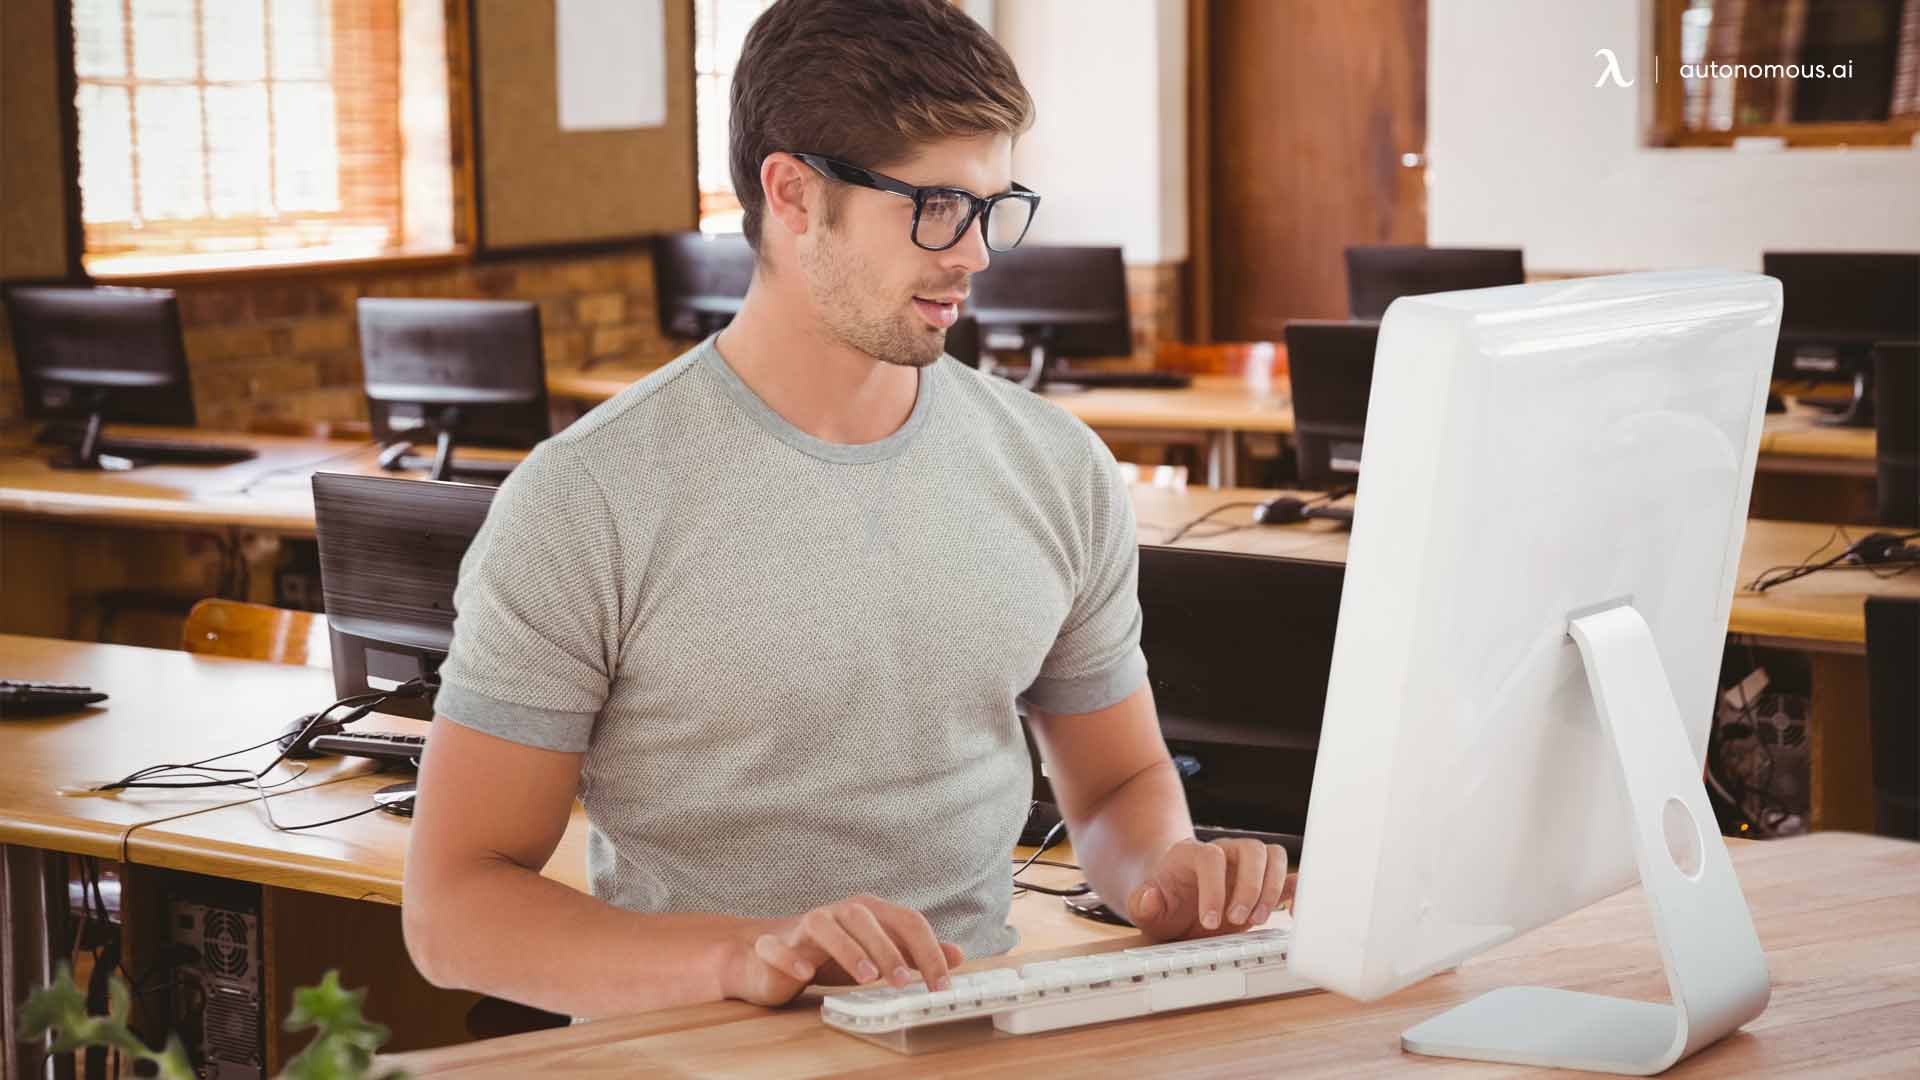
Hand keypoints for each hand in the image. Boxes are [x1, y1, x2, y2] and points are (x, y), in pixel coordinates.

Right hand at [724, 894, 965, 1006]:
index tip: (941, 985)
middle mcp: (838, 912)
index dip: (928, 950)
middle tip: (905, 983)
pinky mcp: (774, 944)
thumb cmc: (830, 953)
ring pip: (824, 924)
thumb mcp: (878, 954)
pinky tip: (806, 974)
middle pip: (866, 918)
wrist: (768, 955)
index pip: (906, 920)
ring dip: (847, 949)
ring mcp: (804, 926)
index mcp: (869, 913)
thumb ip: (914, 954)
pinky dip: (792, 957)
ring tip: (866, 978)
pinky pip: (779, 946)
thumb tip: (957, 954)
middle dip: (889, 950)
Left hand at [1125, 837, 1293, 941]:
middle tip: (1240, 920)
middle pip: (1250, 849)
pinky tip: (1294, 912)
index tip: (1210, 921)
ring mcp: (1246, 864)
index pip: (1210, 857)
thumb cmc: (1164, 901)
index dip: (1214, 888)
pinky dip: (1297, 889)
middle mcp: (1224, 852)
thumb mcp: (1145, 908)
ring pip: (1273, 856)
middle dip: (1250, 887)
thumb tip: (1150, 897)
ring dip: (1272, 888)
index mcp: (1192, 854)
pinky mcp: (1263, 881)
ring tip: (1258, 920)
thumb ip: (1142, 903)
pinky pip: (1288, 874)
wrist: (1175, 902)